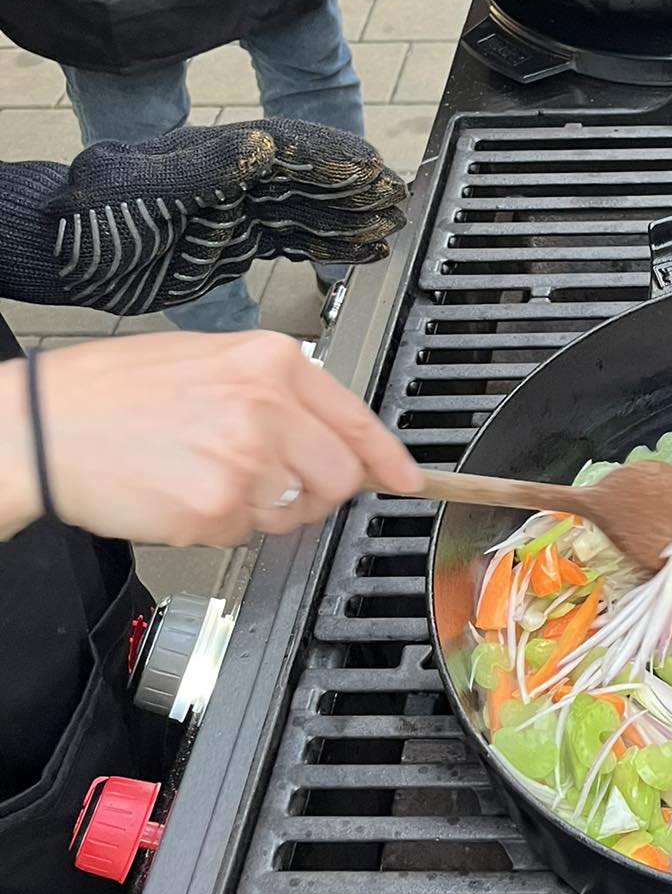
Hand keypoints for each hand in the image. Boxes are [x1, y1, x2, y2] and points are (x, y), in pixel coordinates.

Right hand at [0, 332, 422, 547]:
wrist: (43, 426)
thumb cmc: (112, 391)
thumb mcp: (207, 359)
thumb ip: (276, 391)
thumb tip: (328, 429)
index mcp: (271, 364)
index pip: (358, 420)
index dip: (389, 459)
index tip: (407, 480)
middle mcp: (268, 409)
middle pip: (339, 479)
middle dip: (315, 490)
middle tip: (270, 480)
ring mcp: (245, 462)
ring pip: (295, 513)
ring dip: (262, 508)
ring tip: (208, 474)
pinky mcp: (216, 510)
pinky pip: (246, 533)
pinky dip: (220, 524)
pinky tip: (182, 491)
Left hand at [47, 122, 407, 316]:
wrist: (61, 257)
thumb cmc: (90, 217)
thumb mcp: (147, 186)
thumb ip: (208, 166)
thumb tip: (263, 143)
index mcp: (217, 157)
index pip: (292, 150)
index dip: (335, 157)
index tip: (373, 166)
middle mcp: (233, 181)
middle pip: (309, 180)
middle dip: (356, 189)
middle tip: (397, 198)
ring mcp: (235, 213)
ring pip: (307, 212)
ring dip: (349, 219)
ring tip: (389, 226)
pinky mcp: (231, 246)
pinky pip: (291, 243)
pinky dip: (326, 249)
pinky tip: (353, 253)